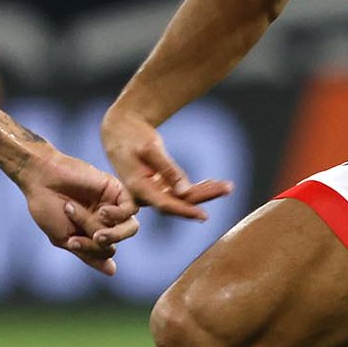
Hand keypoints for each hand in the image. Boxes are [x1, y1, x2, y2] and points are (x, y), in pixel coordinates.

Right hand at [17, 145, 140, 274]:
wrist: (41, 178)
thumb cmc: (47, 208)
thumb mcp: (65, 238)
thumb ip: (88, 254)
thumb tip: (113, 272)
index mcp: (92, 232)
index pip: (106, 251)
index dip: (93, 251)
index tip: (72, 241)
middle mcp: (105, 220)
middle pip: (119, 239)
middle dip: (106, 242)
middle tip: (94, 236)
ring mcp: (111, 204)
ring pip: (130, 227)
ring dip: (115, 232)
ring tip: (98, 225)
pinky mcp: (115, 189)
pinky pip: (131, 208)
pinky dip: (119, 214)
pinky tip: (102, 211)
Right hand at [99, 107, 231, 219]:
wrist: (119, 130)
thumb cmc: (132, 136)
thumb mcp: (150, 148)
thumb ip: (168, 169)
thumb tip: (185, 191)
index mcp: (138, 188)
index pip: (165, 205)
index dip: (185, 211)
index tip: (204, 216)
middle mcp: (145, 195)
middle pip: (178, 201)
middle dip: (204, 195)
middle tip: (228, 187)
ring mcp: (151, 191)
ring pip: (181, 197)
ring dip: (204, 191)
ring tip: (227, 186)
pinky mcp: (157, 186)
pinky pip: (179, 190)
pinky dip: (195, 187)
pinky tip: (212, 184)